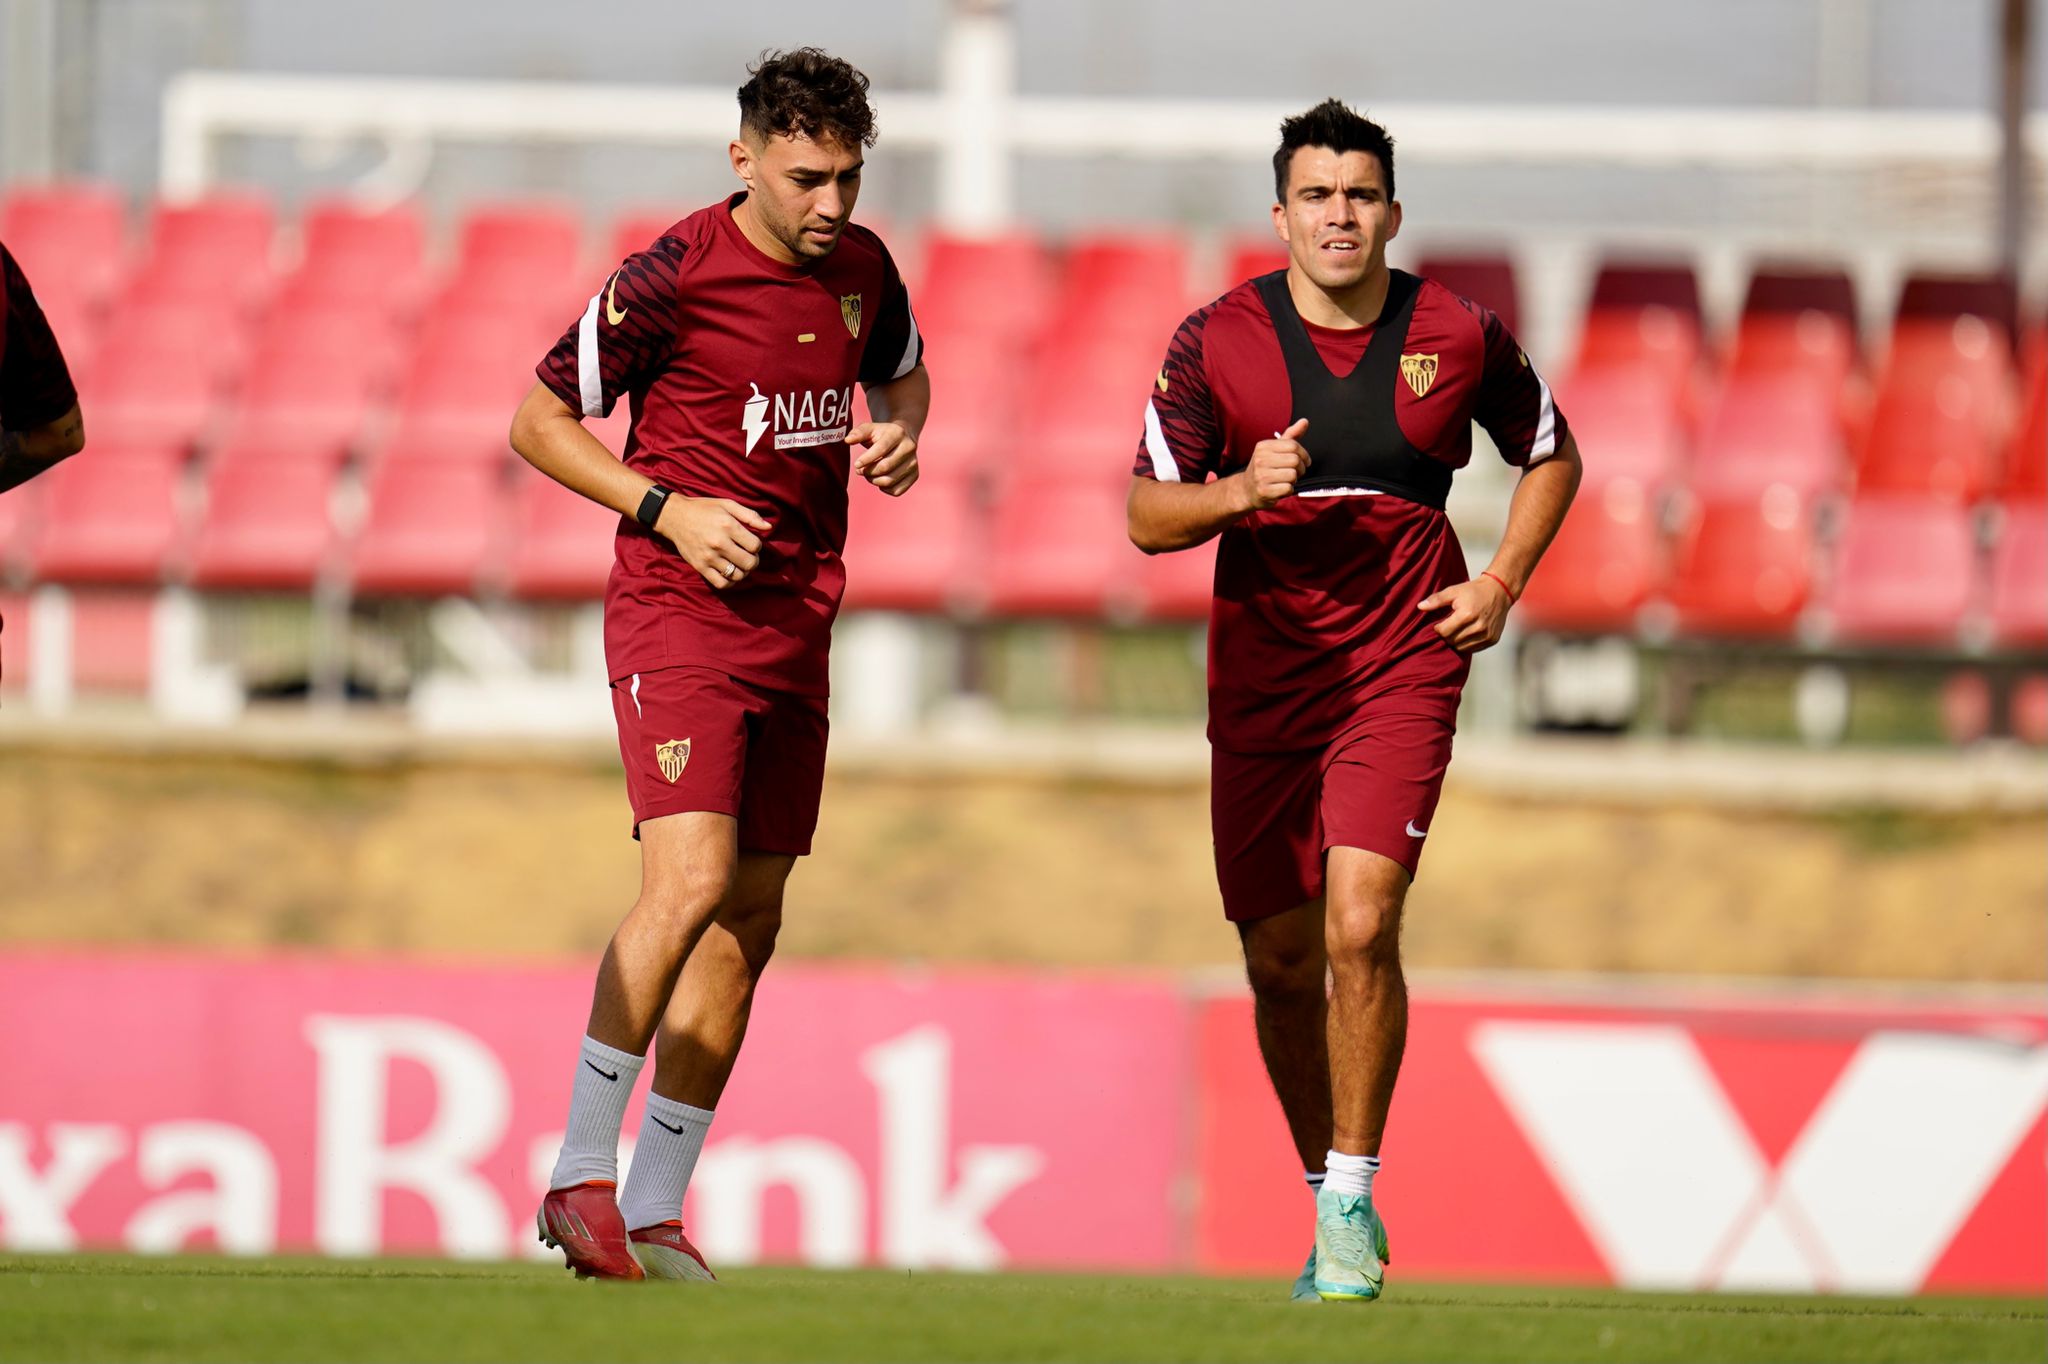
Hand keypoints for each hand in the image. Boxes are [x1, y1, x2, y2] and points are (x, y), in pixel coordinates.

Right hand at [655, 495, 772, 590]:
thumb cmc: (704, 509)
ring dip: (743, 572)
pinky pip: (721, 583)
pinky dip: (730, 582)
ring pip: (737, 575)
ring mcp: (709, 557)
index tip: (750, 543)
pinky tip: (730, 573)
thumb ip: (749, 515)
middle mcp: (719, 543)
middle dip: (754, 560)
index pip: (756, 546)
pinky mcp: (700, 567)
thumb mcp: (727, 505)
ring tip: (739, 564)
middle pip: (750, 563)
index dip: (757, 546)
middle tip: (748, 555)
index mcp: (728, 526)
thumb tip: (769, 527)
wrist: (674, 516)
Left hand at [847, 421, 918, 496]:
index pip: (881, 449)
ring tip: (869, 475)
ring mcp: (913, 462)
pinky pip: (897, 491)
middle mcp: (909, 448)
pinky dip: (884, 489)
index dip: (867, 459)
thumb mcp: (870, 429)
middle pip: (885, 467)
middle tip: (860, 470)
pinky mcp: (915, 475)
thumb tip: (848, 440)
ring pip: (890, 481)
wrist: (904, 436)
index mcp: (897, 434)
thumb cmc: (882, 434)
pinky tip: (880, 479)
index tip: (856, 465)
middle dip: (868, 472)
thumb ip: (858, 433)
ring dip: (874, 481)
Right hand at [1238, 418, 1310, 510]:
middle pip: (1295, 460)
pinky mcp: (1264, 491)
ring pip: (1293, 475)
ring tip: (1285, 480)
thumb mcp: (1275, 449)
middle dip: (1300, 468)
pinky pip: (1288, 489)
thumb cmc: (1265, 467)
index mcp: (1264, 446)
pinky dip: (1288, 490)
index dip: (1304, 454)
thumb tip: (1304, 421)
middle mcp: (1260, 459)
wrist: (1247, 489)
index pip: (1293, 446)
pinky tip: (1280, 488)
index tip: (1304, 461)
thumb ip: (1291, 435)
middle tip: (1295, 472)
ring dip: (1294, 480)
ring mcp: (1261, 476)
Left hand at [1419, 574, 1513, 652]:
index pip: (1443, 631)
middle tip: (1448, 626)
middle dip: (1446, 635)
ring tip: (1457, 629)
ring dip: (1456, 641)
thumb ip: (1436, 599)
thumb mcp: (1454, 591)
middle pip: (1452, 640)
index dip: (1438, 628)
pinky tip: (1466, 633)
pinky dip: (1466, 644)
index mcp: (1467, 614)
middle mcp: (1478, 627)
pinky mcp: (1492, 639)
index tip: (1439, 622)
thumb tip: (1420, 607)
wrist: (1499, 591)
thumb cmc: (1473, 590)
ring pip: (1461, 647)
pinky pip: (1473, 649)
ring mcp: (1487, 635)